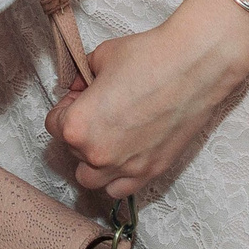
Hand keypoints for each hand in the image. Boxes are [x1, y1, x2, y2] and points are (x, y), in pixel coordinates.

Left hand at [47, 0, 248, 200]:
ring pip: (92, 179)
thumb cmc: (148, 57)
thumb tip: (77, 88)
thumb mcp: (100, 58)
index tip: (82, 96)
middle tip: (101, 108)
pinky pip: (120, 190)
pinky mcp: (151, 172)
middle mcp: (98, 155)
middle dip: (82, 130)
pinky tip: (125, 153)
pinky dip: (117, 177)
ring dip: (94, 160)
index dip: (67, 106)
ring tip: (110, 135)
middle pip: (72, 151)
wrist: (194, 66)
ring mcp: (125, 168)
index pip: (54, 125)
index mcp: (78, 127)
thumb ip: (81, 78)